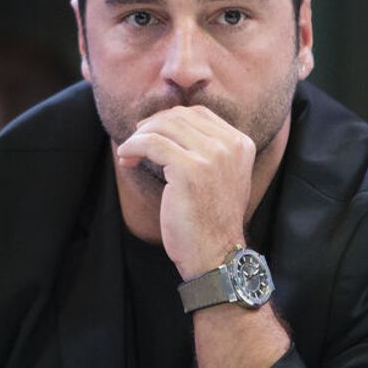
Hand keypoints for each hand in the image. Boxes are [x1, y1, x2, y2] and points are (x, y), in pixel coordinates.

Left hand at [116, 105, 253, 278]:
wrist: (216, 254)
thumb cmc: (211, 220)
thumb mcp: (222, 176)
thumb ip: (210, 150)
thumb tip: (172, 125)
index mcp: (241, 144)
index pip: (199, 113)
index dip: (170, 118)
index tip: (152, 131)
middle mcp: (230, 145)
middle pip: (180, 116)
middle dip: (153, 124)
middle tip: (136, 139)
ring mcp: (211, 156)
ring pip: (164, 126)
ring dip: (140, 136)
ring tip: (129, 152)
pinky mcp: (189, 169)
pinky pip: (152, 144)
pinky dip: (133, 147)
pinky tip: (126, 158)